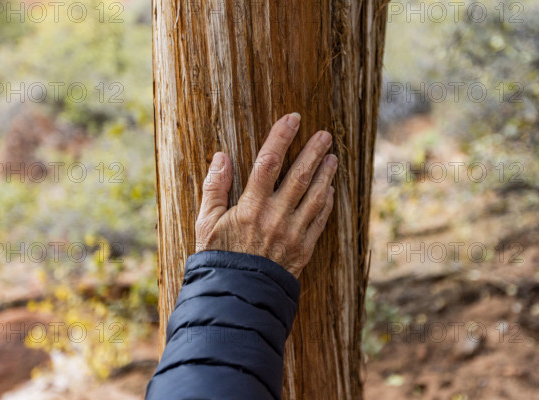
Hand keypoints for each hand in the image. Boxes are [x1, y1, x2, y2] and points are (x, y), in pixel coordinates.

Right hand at [194, 113, 337, 277]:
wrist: (238, 295)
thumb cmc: (219, 257)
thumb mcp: (205, 223)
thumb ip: (214, 188)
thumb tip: (221, 157)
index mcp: (250, 207)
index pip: (268, 163)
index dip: (281, 138)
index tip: (292, 119)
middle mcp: (275, 217)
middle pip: (299, 176)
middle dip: (313, 152)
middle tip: (325, 135)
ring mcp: (293, 233)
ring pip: (314, 197)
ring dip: (325, 175)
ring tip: (332, 158)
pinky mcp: (304, 249)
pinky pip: (320, 221)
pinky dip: (326, 204)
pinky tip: (329, 191)